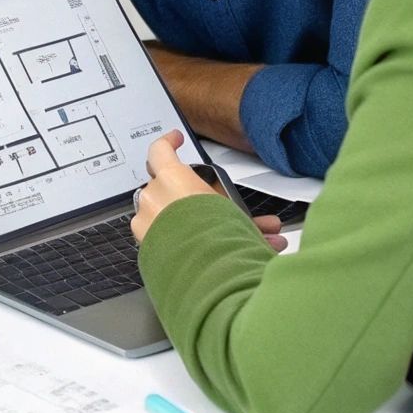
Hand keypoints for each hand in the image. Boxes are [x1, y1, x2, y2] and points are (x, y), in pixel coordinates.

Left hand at [129, 130, 288, 252]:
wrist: (203, 273)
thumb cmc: (216, 236)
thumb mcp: (232, 212)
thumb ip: (239, 217)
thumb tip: (265, 228)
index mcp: (172, 179)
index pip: (160, 150)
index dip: (169, 142)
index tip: (176, 139)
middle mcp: (153, 198)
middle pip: (172, 191)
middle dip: (199, 204)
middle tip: (223, 215)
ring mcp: (147, 224)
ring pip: (173, 218)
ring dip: (200, 227)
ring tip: (236, 244)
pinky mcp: (147, 247)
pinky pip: (169, 239)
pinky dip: (190, 244)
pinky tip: (217, 255)